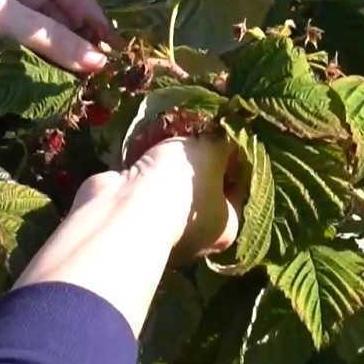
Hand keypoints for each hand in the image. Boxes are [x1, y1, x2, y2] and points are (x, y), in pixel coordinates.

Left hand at [0, 0, 108, 71]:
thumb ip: (47, 36)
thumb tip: (99, 62)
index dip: (88, 8)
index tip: (106, 41)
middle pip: (55, 5)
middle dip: (75, 34)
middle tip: (95, 66)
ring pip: (38, 27)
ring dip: (57, 51)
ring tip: (78, 76)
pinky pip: (17, 43)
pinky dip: (34, 58)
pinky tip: (51, 75)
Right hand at [14, 137, 241, 335]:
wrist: (124, 208)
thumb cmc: (182, 184)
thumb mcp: (212, 153)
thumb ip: (223, 144)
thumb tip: (223, 138)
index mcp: (226, 227)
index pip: (239, 188)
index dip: (236, 158)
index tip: (229, 133)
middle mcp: (197, 236)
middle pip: (205, 187)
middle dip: (200, 158)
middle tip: (199, 129)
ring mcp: (162, 227)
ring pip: (174, 185)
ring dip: (171, 160)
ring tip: (172, 128)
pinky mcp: (133, 215)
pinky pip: (146, 185)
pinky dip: (147, 166)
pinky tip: (148, 141)